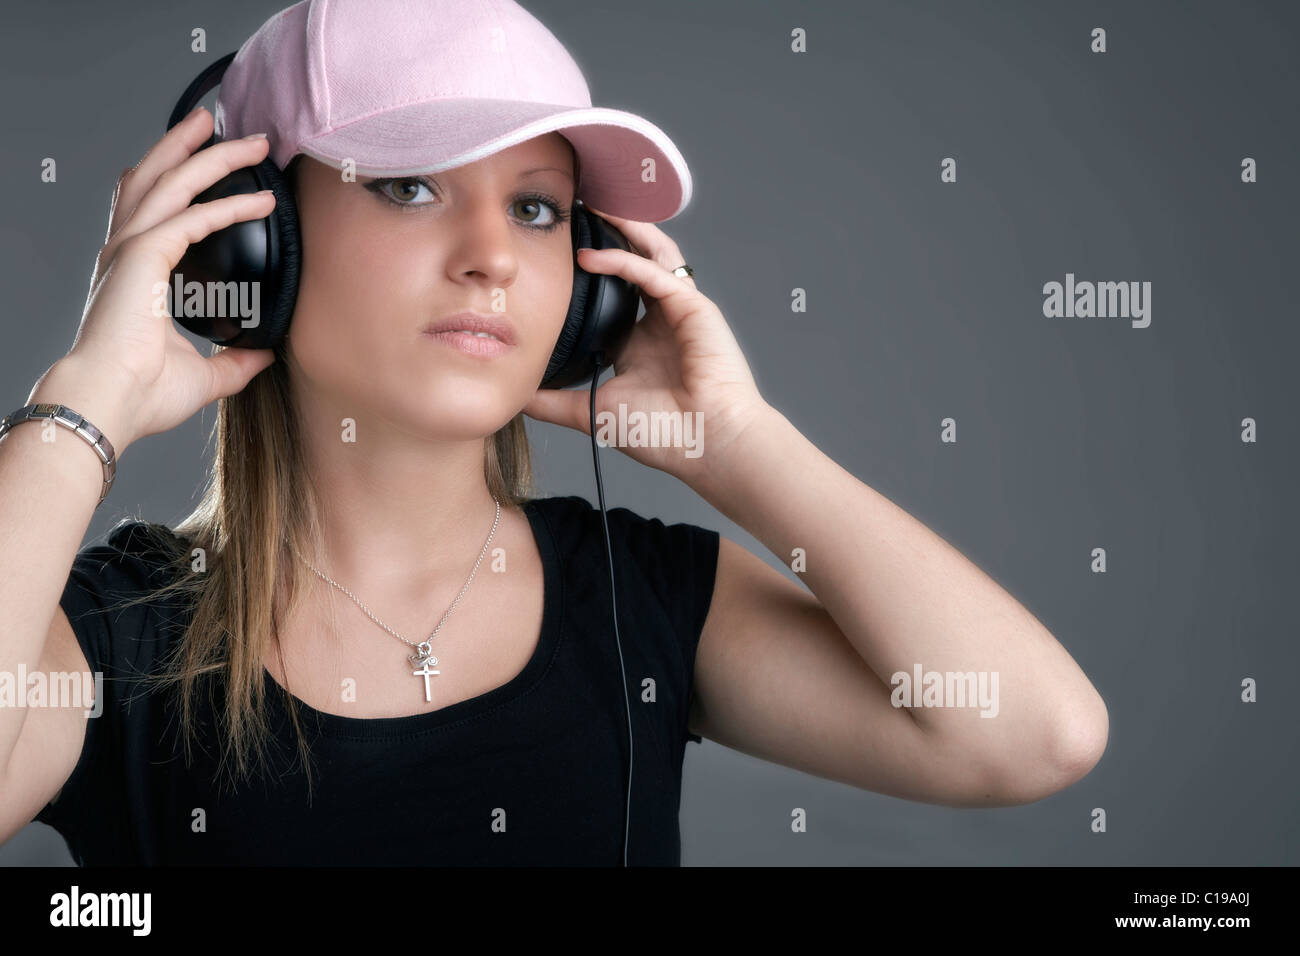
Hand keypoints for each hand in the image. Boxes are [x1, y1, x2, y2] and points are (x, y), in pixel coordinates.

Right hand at [54, 106, 279, 452]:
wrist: (109, 405)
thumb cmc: (140, 396)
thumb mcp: (203, 377)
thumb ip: (234, 363)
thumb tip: (267, 356)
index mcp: (133, 274)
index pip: (154, 212)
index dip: (183, 184)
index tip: (217, 168)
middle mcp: (126, 253)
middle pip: (157, 179)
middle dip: (191, 148)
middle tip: (224, 123)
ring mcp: (130, 250)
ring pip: (171, 182)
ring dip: (209, 154)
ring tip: (243, 135)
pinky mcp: (143, 257)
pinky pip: (193, 217)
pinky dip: (229, 205)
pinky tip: (261, 199)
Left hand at [523, 206, 767, 485]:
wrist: (707, 445)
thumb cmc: (664, 434)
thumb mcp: (591, 412)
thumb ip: (554, 402)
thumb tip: (516, 397)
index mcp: (640, 339)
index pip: (613, 290)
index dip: (588, 268)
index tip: (554, 251)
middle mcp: (661, 318)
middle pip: (636, 259)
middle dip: (609, 232)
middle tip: (575, 211)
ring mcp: (680, 310)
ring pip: (652, 253)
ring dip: (623, 228)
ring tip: (591, 207)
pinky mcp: (693, 308)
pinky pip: (655, 273)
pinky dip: (624, 261)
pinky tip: (592, 257)